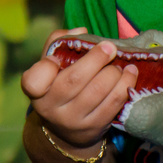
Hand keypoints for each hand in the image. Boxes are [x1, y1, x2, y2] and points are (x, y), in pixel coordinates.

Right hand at [20, 27, 138, 148]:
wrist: (67, 132)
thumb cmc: (60, 88)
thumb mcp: (52, 68)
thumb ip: (59, 43)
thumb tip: (81, 31)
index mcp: (38, 92)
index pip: (33, 81)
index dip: (46, 66)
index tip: (57, 58)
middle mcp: (52, 109)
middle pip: (74, 80)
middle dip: (96, 59)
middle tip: (110, 47)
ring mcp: (74, 120)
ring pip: (98, 91)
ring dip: (114, 72)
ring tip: (120, 63)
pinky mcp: (95, 127)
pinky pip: (114, 103)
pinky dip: (125, 84)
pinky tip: (130, 73)